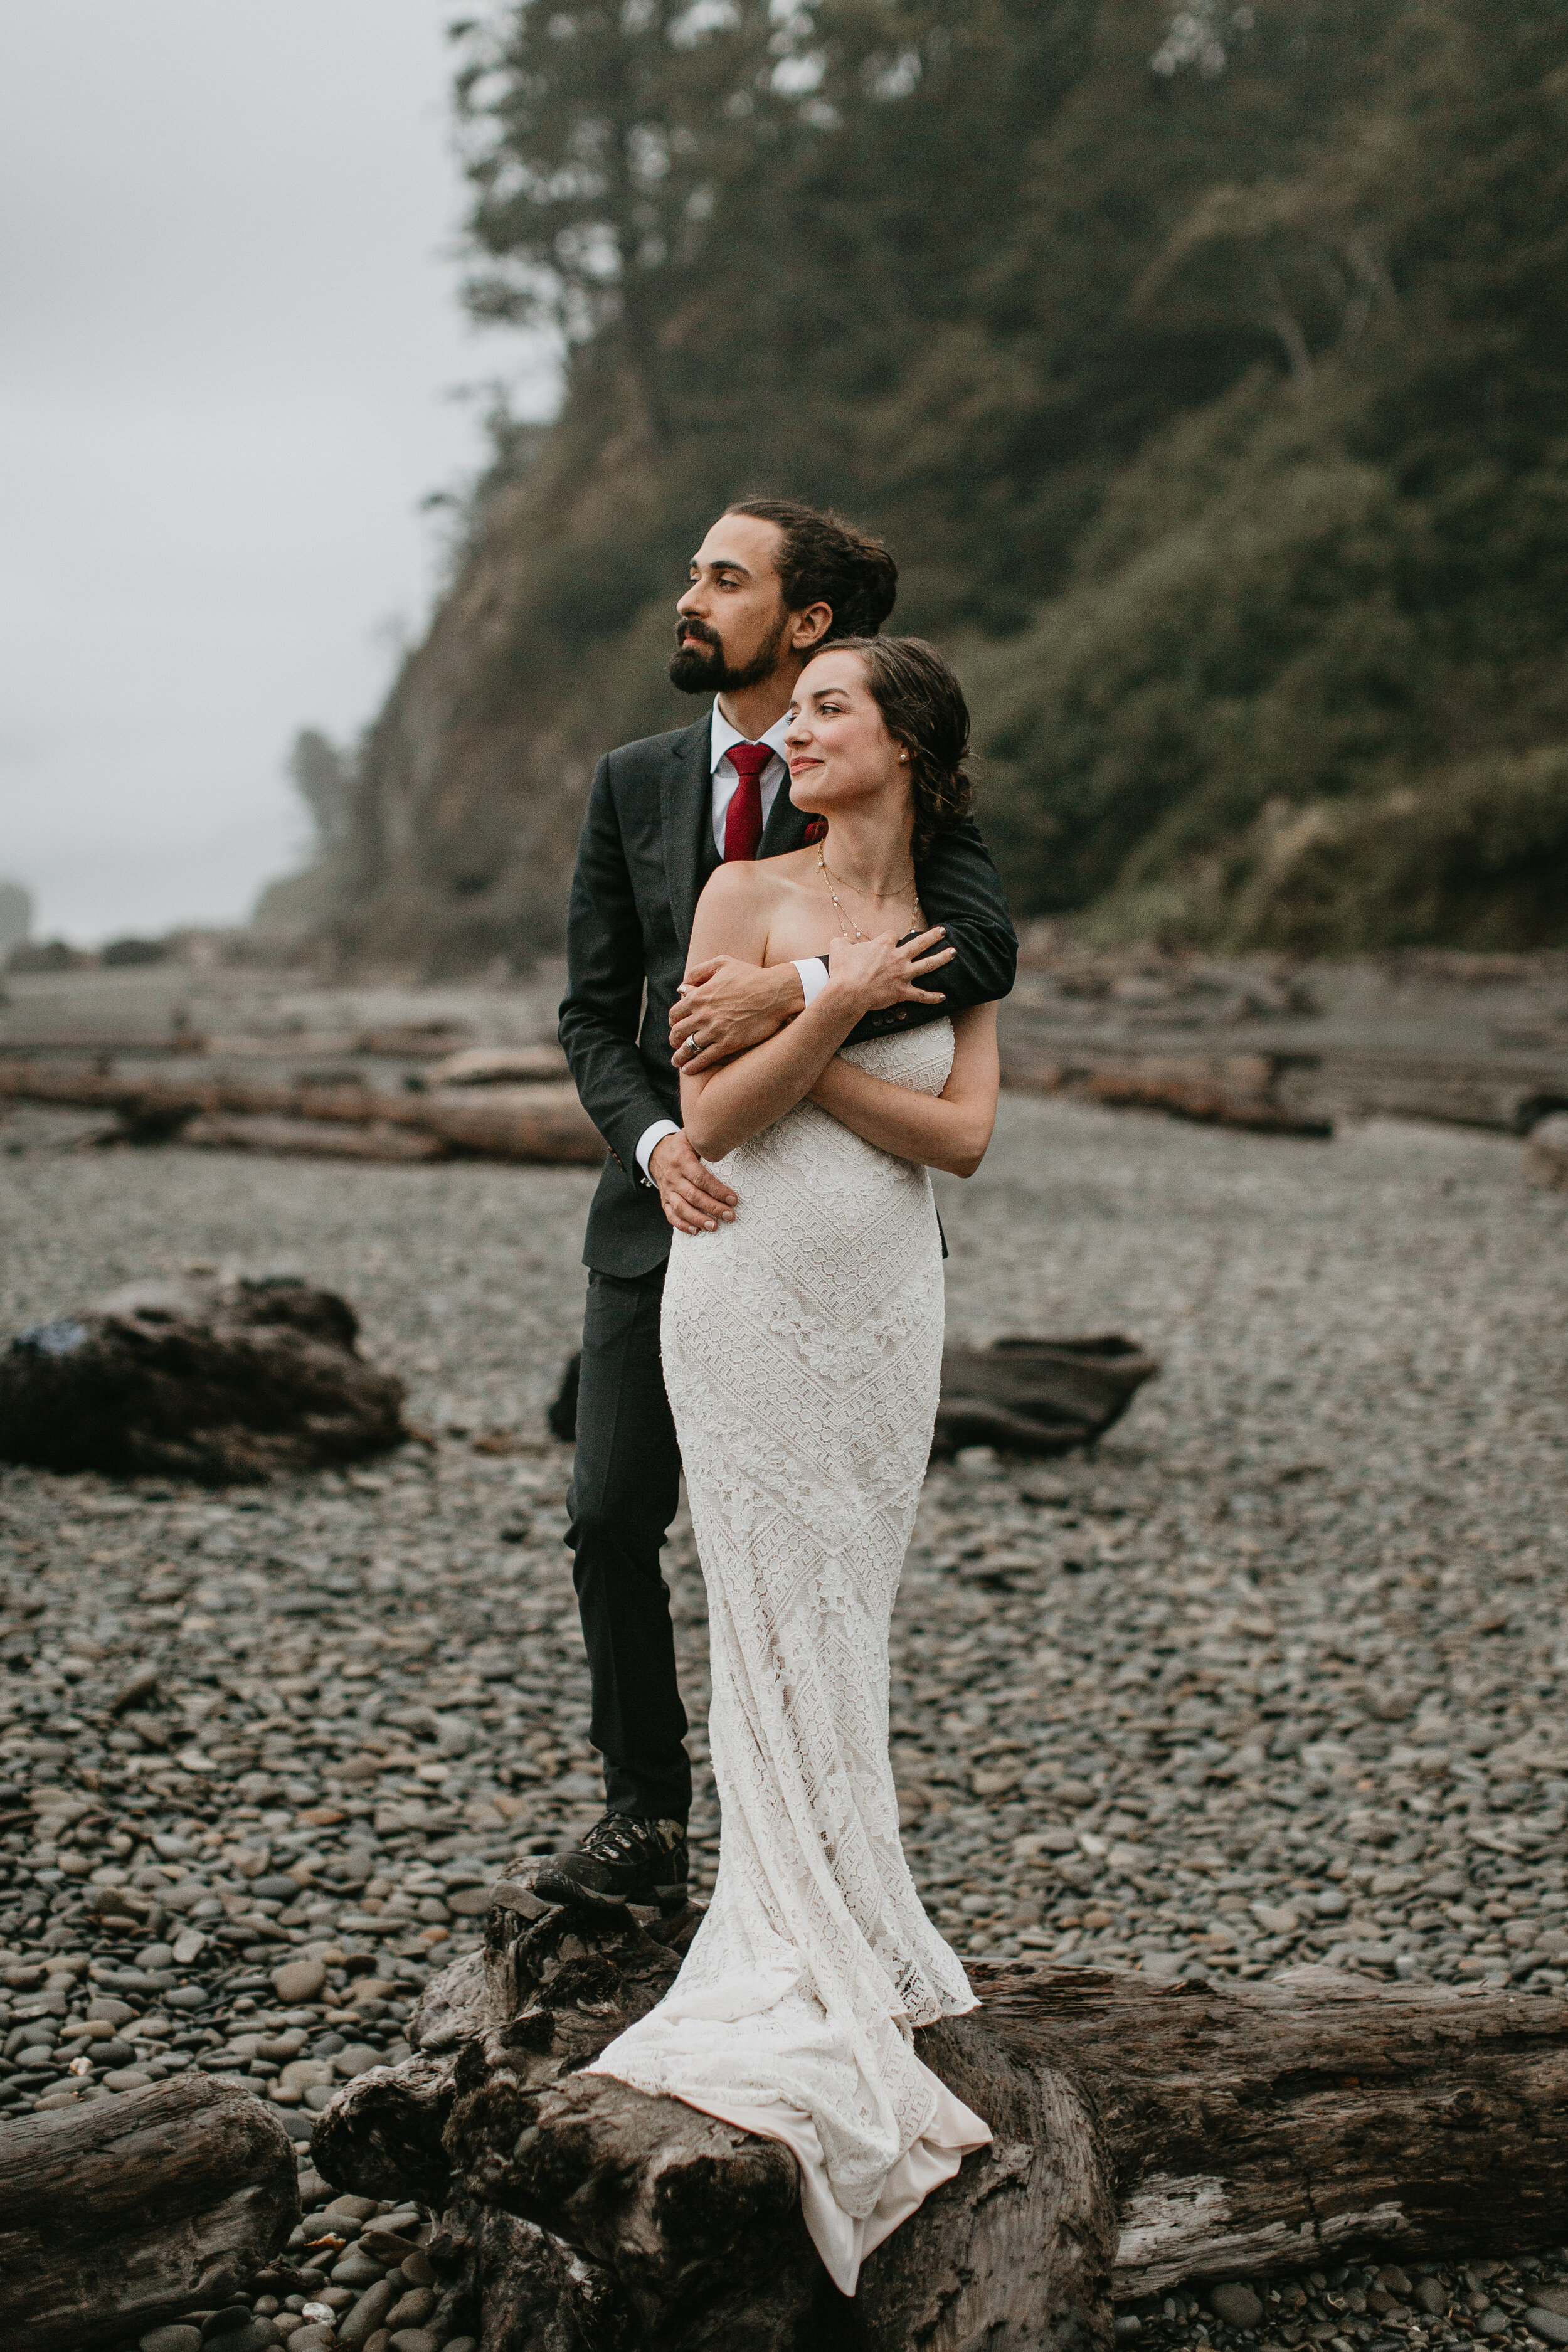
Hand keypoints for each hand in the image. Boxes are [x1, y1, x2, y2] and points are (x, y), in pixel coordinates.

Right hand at [649, 1131, 738, 1235]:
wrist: (656, 1152)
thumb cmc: (680, 1145)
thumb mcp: (690, 1136)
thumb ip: (706, 1141)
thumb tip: (727, 1143)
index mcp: (682, 1160)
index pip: (700, 1178)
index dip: (717, 1190)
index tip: (732, 1199)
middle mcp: (673, 1177)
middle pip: (693, 1195)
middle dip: (712, 1207)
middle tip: (729, 1215)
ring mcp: (668, 1190)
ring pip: (681, 1208)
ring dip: (698, 1219)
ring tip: (714, 1226)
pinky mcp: (664, 1200)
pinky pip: (671, 1215)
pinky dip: (682, 1225)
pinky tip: (695, 1231)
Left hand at [671, 957, 803, 1073]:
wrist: (777, 992)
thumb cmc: (751, 975)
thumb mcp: (722, 963)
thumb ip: (698, 972)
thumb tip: (682, 988)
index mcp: (699, 995)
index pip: (676, 1013)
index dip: (673, 1021)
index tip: (676, 1025)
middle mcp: (703, 1014)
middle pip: (678, 1032)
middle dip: (674, 1040)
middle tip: (676, 1044)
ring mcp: (716, 1030)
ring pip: (689, 1048)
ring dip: (680, 1056)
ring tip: (678, 1061)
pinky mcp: (729, 1043)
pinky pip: (705, 1058)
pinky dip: (693, 1066)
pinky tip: (688, 1069)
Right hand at [823, 926, 954, 1018]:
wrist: (848, 994)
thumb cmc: (842, 971)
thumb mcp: (838, 947)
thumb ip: (845, 941)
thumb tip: (848, 942)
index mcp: (883, 944)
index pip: (893, 935)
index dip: (891, 937)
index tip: (888, 941)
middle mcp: (898, 957)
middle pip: (920, 943)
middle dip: (933, 936)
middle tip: (943, 932)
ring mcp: (902, 975)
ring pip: (928, 964)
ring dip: (942, 958)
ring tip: (953, 952)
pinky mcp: (903, 993)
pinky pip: (921, 995)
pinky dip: (932, 997)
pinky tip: (943, 997)